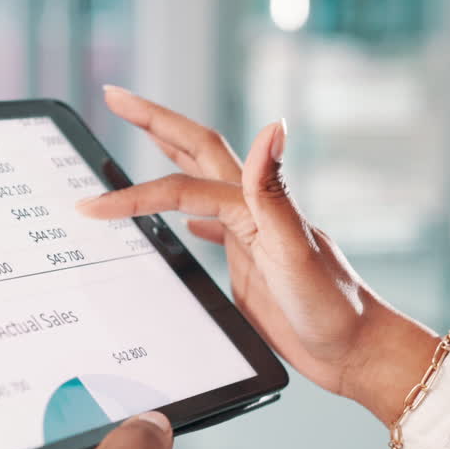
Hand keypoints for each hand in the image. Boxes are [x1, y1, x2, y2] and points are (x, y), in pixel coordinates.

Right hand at [79, 87, 438, 424]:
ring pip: (200, 184)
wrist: (358, 351)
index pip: (182, 185)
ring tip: (142, 136)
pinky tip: (182, 223)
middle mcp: (251, 212)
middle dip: (153, 122)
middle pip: (194, 152)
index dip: (134, 192)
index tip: (92, 206)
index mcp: (254, 207)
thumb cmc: (333, 309)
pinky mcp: (252, 265)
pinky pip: (214, 227)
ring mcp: (251, 236)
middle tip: (115, 97)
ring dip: (169, 158)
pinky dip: (189, 216)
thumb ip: (274, 192)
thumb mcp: (297, 252)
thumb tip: (273, 126)